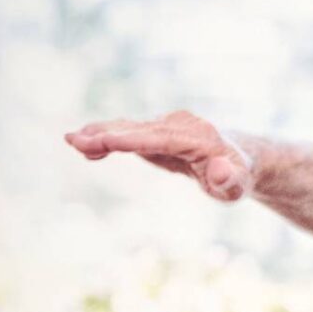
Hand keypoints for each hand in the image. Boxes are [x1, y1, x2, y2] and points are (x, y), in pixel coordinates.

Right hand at [64, 110, 252, 200]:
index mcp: (199, 137)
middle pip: (140, 130)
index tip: (104, 141)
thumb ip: (230, 181)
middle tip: (73, 140)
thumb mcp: (238, 186)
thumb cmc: (238, 176)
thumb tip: (220, 171)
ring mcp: (167, 126)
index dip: (131, 140)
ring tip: (71, 140)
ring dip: (101, 133)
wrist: (240, 159)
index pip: (161, 138)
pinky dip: (108, 138)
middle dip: (107, 135)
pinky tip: (86, 147)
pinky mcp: (157, 132)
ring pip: (130, 129)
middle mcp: (181, 125)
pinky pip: (130, 134)